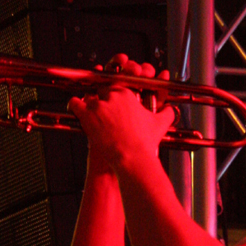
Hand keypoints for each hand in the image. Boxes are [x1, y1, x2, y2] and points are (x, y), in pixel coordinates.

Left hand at [69, 56, 175, 171]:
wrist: (133, 158)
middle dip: (102, 99)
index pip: (116, 87)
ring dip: (89, 103)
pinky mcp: (87, 116)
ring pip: (89, 97)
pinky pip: (76, 104)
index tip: (113, 102)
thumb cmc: (144, 143)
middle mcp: (112, 96)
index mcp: (128, 94)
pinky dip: (74, 105)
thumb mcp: (160, 124)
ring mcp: (98, 105)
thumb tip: (171, 110)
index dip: (114, 95)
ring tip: (89, 110)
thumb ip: (167, 113)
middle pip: (102, 91)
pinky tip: (75, 107)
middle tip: (103, 108)